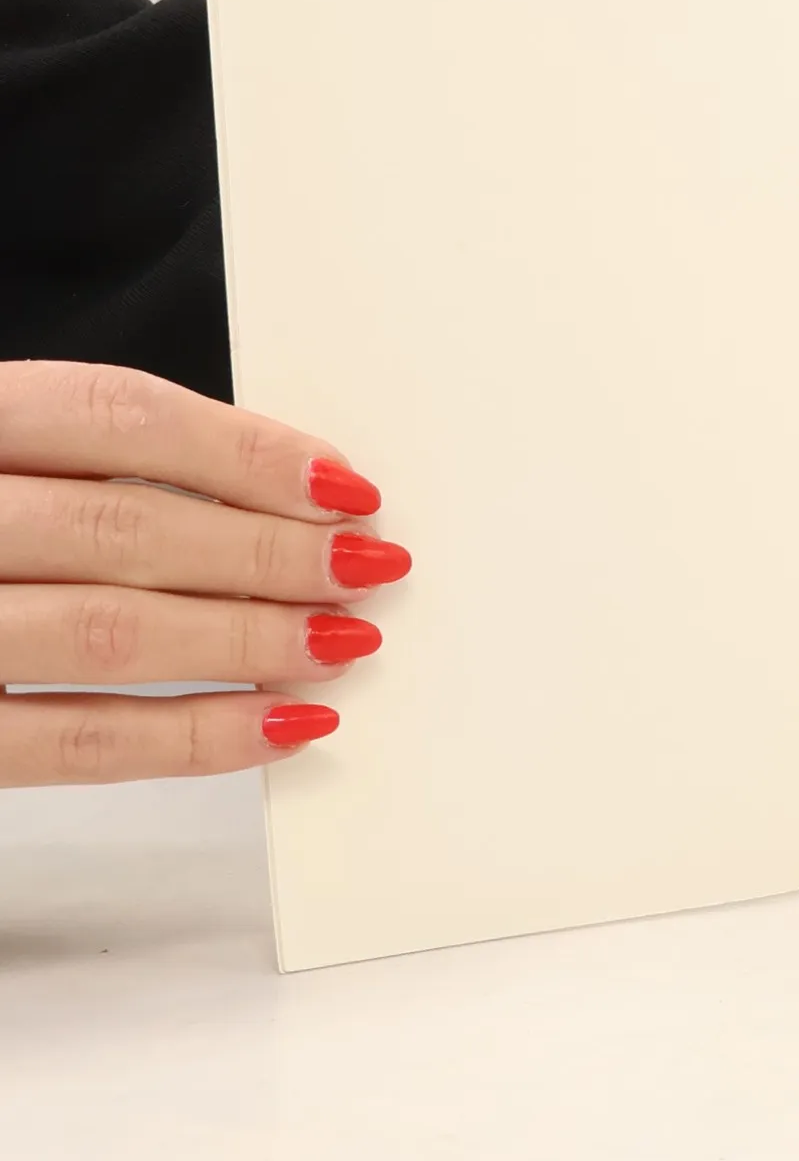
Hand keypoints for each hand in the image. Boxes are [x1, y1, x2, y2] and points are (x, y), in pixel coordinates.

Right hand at [0, 361, 407, 785]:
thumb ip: (89, 459)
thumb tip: (282, 483)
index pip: (118, 416)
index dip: (246, 450)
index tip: (345, 484)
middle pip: (126, 527)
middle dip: (269, 553)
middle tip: (369, 567)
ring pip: (106, 634)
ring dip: (246, 642)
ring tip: (341, 642)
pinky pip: (66, 745)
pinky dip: (188, 740)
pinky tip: (276, 728)